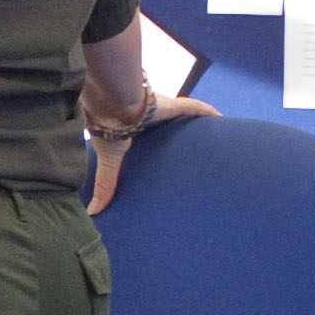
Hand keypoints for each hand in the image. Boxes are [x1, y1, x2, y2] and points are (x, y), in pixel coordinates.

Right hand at [81, 95, 217, 216]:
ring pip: (184, 114)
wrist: (112, 103)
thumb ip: (105, 183)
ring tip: (208, 134)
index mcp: (134, 127)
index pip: (150, 135)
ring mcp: (163, 109)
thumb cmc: (108, 127)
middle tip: (190, 147)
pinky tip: (220, 117)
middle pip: (169, 125)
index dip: (158, 141)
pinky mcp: (173, 104)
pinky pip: (195, 107)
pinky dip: (207, 112)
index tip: (166, 154)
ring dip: (195, 123)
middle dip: (179, 133)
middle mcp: (150, 117)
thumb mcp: (110, 160)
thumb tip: (94, 211)